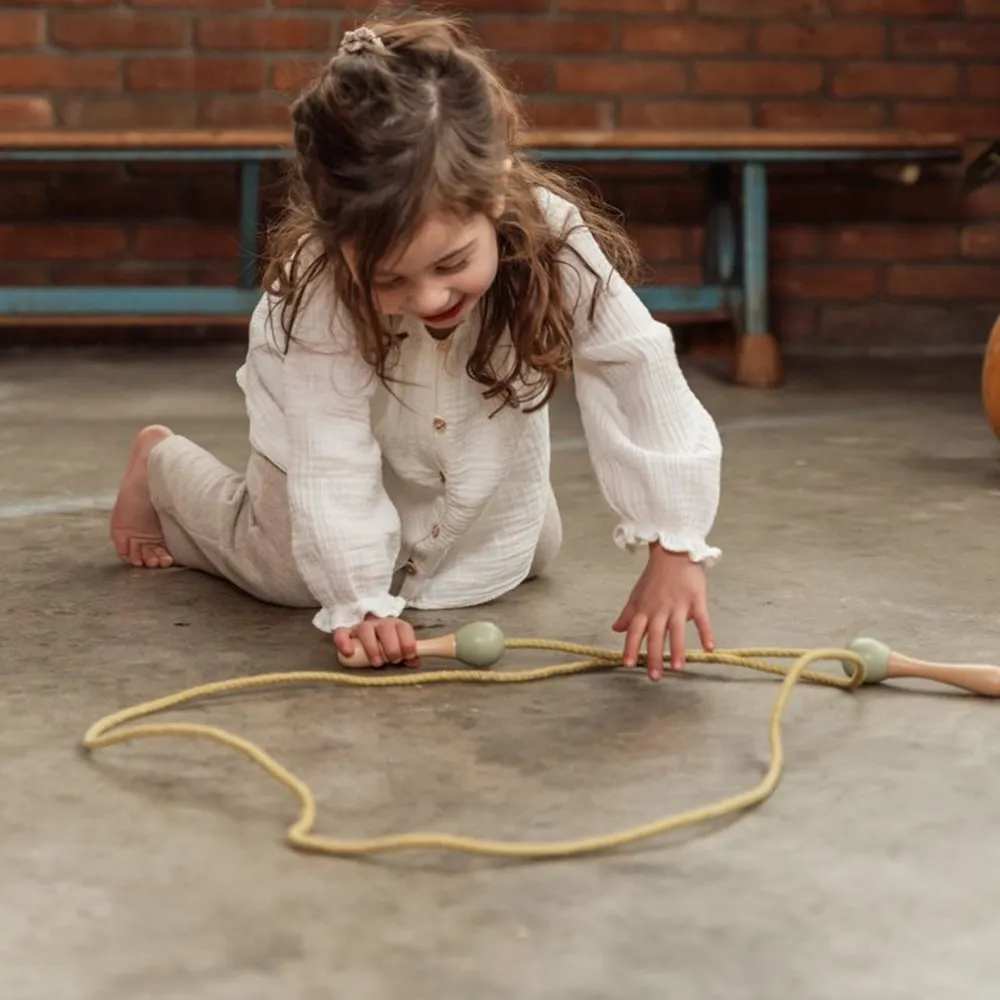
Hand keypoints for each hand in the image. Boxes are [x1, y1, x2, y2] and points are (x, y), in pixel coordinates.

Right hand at [332, 614, 420, 667]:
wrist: (365, 632)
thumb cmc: (386, 644)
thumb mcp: (398, 647)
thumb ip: (407, 654)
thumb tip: (415, 662)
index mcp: (395, 626)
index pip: (403, 628)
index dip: (408, 642)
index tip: (408, 656)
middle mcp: (379, 624)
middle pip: (386, 628)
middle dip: (392, 646)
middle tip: (393, 660)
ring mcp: (362, 627)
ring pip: (365, 630)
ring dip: (372, 647)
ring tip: (376, 663)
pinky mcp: (346, 633)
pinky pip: (341, 633)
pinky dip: (343, 642)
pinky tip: (348, 653)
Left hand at [612, 545, 714, 680]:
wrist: (673, 552)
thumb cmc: (654, 577)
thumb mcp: (636, 595)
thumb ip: (627, 614)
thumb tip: (616, 629)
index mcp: (644, 609)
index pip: (635, 631)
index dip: (631, 647)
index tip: (628, 664)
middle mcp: (659, 609)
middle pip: (655, 635)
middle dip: (654, 657)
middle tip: (654, 677)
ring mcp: (678, 605)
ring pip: (677, 630)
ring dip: (677, 650)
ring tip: (677, 669)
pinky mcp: (696, 600)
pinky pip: (701, 619)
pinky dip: (706, 633)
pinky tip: (708, 648)